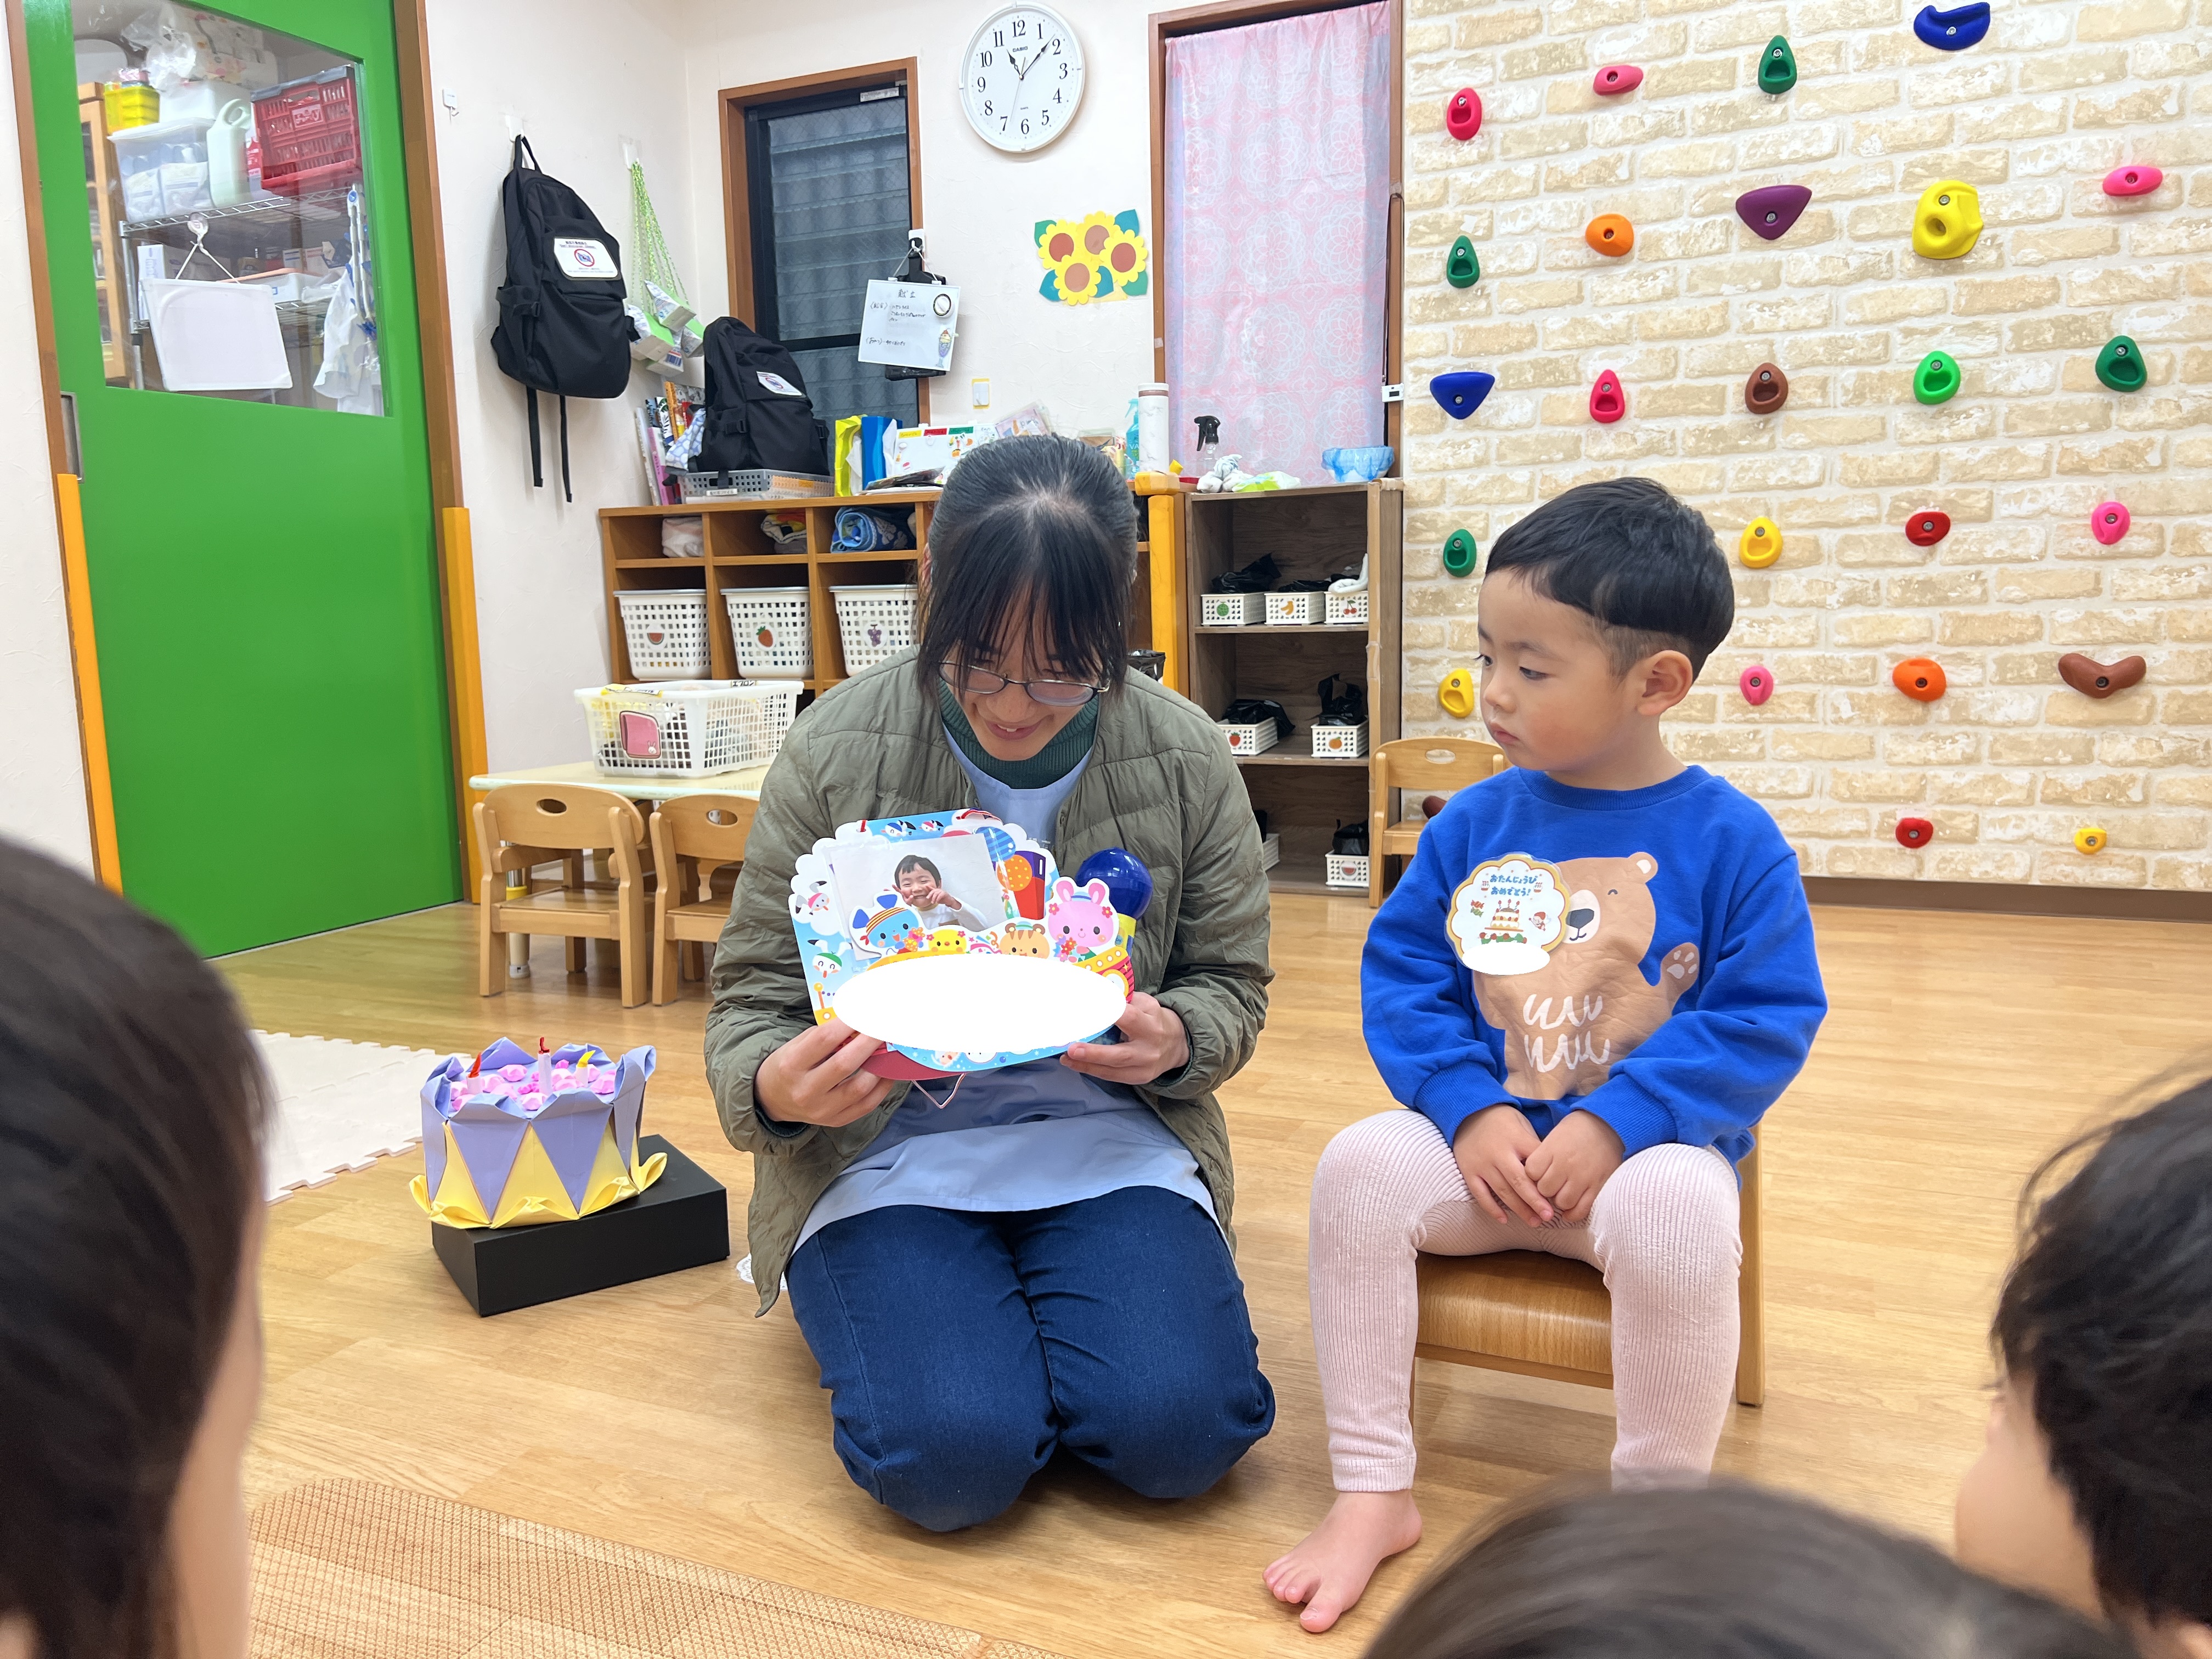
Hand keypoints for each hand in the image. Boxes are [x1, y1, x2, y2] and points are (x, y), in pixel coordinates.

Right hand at [754, 1019, 891, 1126]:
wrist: (774, 1100)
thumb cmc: (789, 1065)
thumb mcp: (797, 1045)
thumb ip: (825, 1036)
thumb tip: (861, 1022)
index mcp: (791, 1065)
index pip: (824, 1039)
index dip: (849, 1022)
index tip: (866, 1011)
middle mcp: (805, 1090)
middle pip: (844, 1063)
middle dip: (869, 1041)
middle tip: (884, 1026)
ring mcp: (821, 1109)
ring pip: (859, 1088)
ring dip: (880, 1065)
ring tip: (889, 1049)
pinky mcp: (836, 1121)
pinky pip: (866, 1105)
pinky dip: (882, 1087)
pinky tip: (888, 1071)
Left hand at [918, 885, 952, 909]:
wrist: (949, 901)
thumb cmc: (943, 899)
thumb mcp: (936, 898)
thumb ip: (932, 896)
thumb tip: (928, 897)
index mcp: (937, 891)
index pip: (932, 888)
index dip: (929, 887)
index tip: (925, 885)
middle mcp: (939, 890)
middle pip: (933, 891)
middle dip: (930, 894)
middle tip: (927, 898)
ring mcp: (942, 891)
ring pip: (936, 893)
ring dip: (934, 898)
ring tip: (932, 902)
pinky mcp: (945, 893)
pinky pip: (940, 895)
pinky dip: (938, 898)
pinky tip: (937, 901)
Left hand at [1062, 992, 1188, 1084]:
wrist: (1176, 1045)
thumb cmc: (1153, 1019)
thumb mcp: (1146, 1003)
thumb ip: (1125, 999)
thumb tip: (1095, 993)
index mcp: (1151, 1024)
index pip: (1129, 1018)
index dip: (1109, 1014)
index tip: (1088, 1010)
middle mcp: (1149, 1048)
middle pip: (1120, 1054)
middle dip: (1094, 1053)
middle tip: (1072, 1049)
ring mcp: (1144, 1066)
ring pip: (1113, 1070)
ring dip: (1087, 1065)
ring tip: (1066, 1058)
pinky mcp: (1139, 1078)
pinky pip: (1113, 1077)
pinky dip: (1092, 1070)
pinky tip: (1076, 1064)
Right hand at [1452, 1105, 1549, 1226]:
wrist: (1468, 1112)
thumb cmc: (1502, 1122)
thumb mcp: (1522, 1125)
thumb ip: (1534, 1146)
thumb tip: (1553, 1171)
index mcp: (1516, 1140)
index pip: (1535, 1164)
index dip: (1547, 1181)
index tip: (1559, 1196)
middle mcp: (1499, 1153)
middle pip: (1519, 1181)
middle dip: (1535, 1201)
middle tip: (1549, 1216)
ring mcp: (1482, 1163)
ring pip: (1502, 1191)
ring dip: (1519, 1209)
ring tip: (1534, 1222)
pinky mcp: (1468, 1171)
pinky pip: (1480, 1194)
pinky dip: (1491, 1208)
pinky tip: (1504, 1220)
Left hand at [1523, 1110, 1623, 1225]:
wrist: (1607, 1125)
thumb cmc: (1576, 1130)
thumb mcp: (1554, 1136)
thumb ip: (1543, 1157)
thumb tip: (1532, 1178)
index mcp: (1552, 1149)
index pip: (1530, 1173)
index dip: (1532, 1176)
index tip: (1538, 1174)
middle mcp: (1566, 1164)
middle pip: (1544, 1190)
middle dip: (1545, 1190)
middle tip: (1551, 1185)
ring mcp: (1583, 1177)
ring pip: (1562, 1202)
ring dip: (1559, 1201)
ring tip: (1562, 1193)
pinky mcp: (1598, 1186)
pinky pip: (1581, 1209)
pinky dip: (1573, 1214)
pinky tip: (1569, 1210)